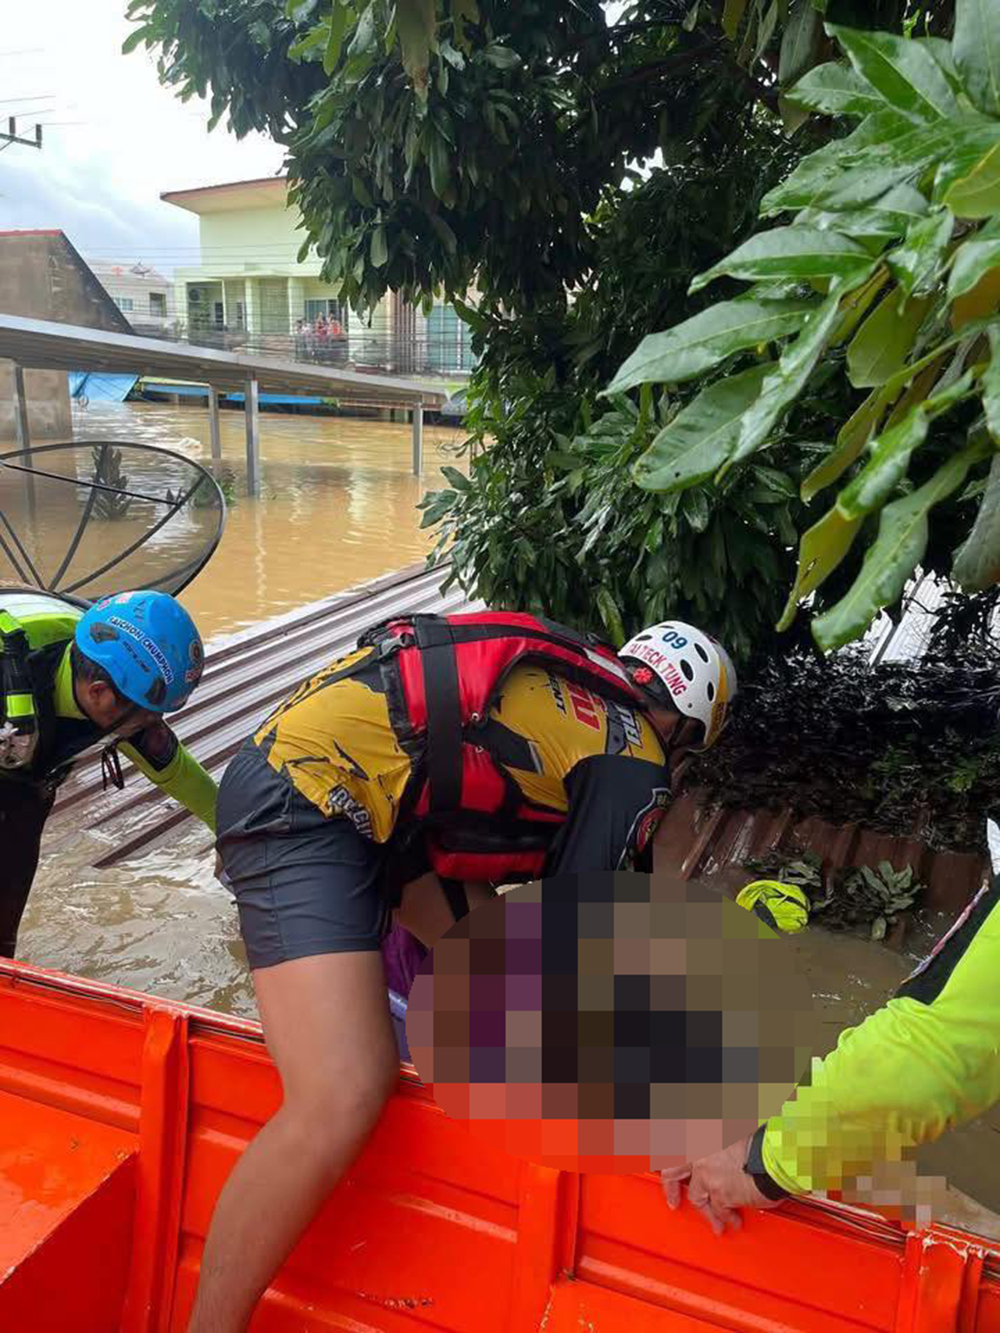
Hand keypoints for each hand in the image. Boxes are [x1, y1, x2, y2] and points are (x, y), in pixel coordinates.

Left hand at [661, 1135, 782, 1235]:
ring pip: (696, 1198)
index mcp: (701, 1135)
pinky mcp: (720, 1194)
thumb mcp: (735, 1135)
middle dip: (670, 1189)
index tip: (676, 1172)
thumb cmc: (762, 1144)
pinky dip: (725, 1219)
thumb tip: (721, 1156)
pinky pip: (718, 1211)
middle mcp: (699, 1153)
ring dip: (706, 1212)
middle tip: (673, 1200)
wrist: (777, 1155)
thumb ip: (720, 1147)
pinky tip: (731, 1221)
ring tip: (715, 1222)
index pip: (675, 1150)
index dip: (674, 1164)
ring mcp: (707, 1174)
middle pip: (671, 1172)